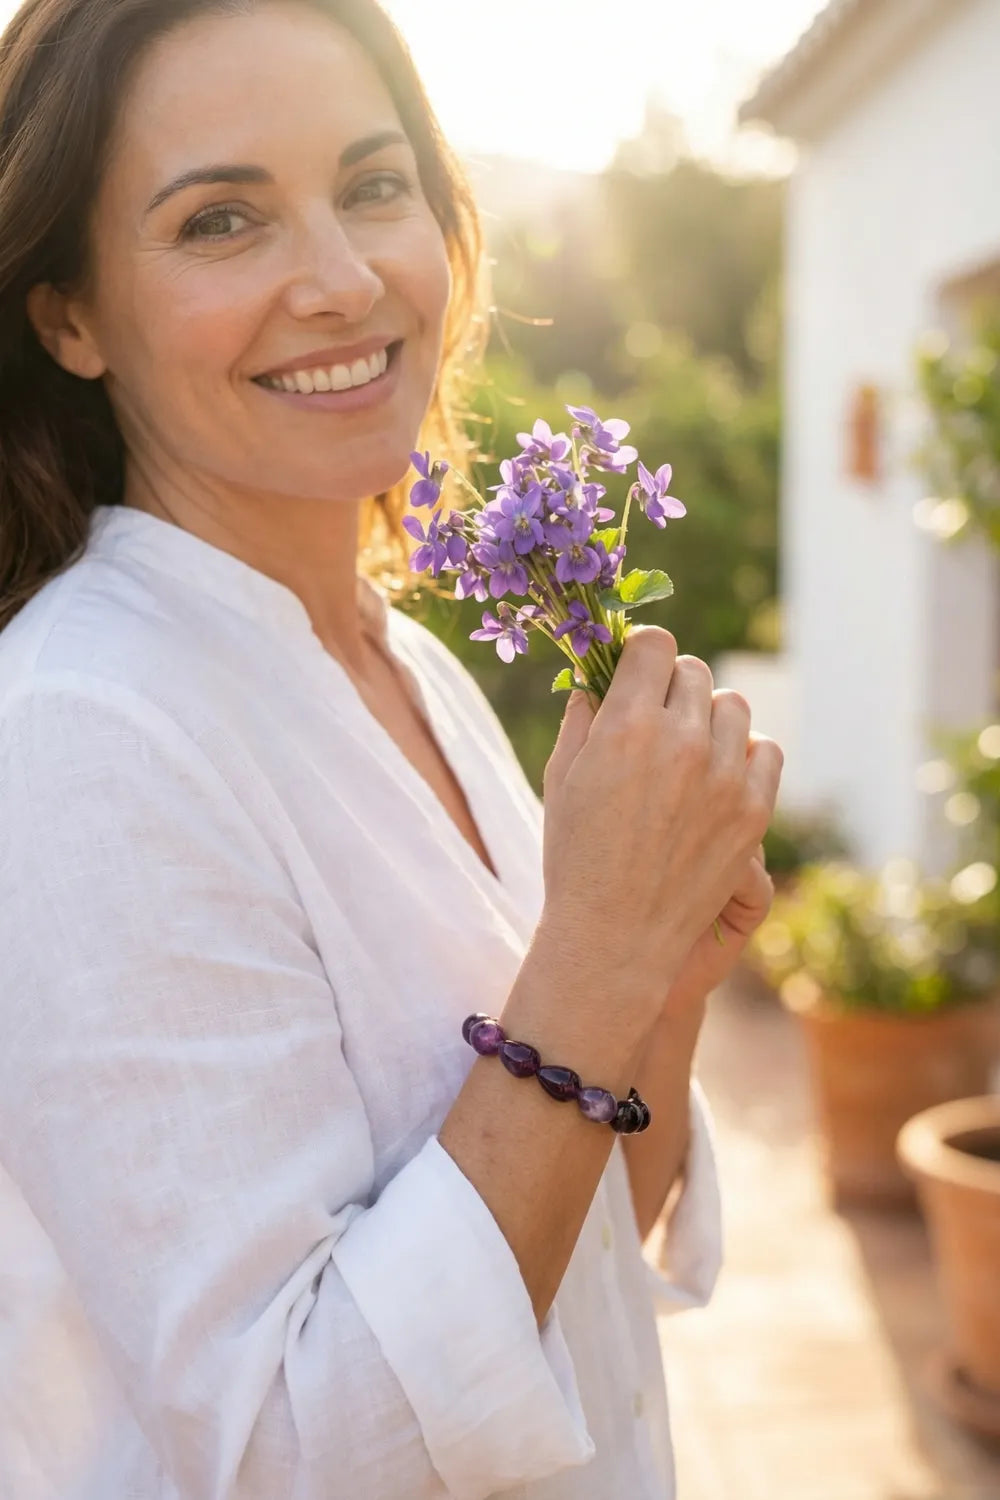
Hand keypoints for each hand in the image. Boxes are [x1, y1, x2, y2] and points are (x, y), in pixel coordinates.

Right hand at [540, 630, 783, 1036]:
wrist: (615, 938)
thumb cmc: (575, 857)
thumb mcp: (560, 779)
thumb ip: (582, 717)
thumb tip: (597, 678)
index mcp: (625, 725)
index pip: (654, 644)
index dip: (641, 653)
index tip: (636, 672)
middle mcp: (679, 740)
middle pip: (693, 671)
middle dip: (671, 686)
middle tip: (657, 716)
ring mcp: (722, 775)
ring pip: (733, 705)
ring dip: (710, 716)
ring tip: (690, 747)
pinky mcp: (753, 809)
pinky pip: (766, 749)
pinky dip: (745, 752)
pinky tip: (720, 772)